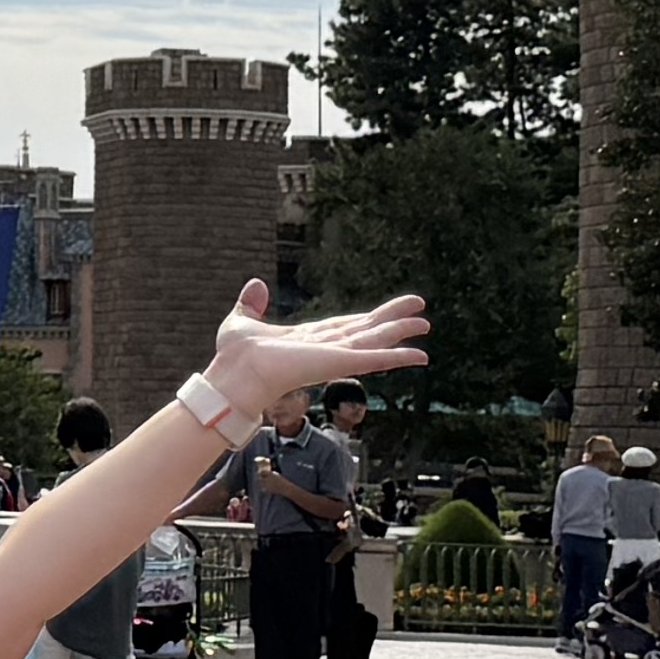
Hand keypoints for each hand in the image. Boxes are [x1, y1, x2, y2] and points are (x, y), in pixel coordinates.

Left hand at [211, 280, 429, 417]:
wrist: (234, 374)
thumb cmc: (234, 358)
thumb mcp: (241, 321)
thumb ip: (251, 304)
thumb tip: (256, 284)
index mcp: (308, 338)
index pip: (344, 327)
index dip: (366, 319)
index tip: (385, 313)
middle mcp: (325, 348)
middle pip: (367, 331)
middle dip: (392, 322)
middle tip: (420, 314)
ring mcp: (334, 356)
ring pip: (376, 340)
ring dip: (401, 332)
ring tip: (426, 323)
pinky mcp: (338, 363)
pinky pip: (375, 359)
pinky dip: (399, 356)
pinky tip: (420, 354)